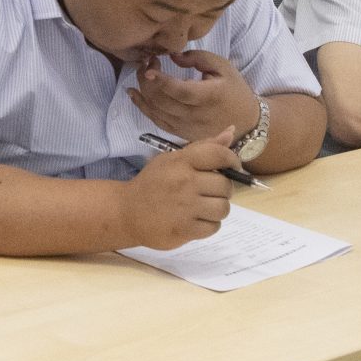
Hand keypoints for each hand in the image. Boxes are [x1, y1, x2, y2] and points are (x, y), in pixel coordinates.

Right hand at [119, 135, 236, 248]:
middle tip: (209, 191)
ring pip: (223, 208)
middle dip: (222, 190)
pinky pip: (214, 227)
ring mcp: (185, 207)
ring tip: (204, 207)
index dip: (233, 161)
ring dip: (217, 209)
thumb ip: (204, 147)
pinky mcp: (184, 229)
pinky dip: (209, 225)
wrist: (126, 212)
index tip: (232, 167)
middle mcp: (185, 182)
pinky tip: (196, 219)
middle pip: (225, 186)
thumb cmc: (153, 183)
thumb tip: (231, 131)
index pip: (219, 155)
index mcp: (182, 162)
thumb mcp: (173, 159)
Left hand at [130, 49, 260, 147]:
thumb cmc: (234, 91)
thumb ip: (198, 58)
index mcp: (208, 96)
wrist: (246, 123)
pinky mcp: (181, 133)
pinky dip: (143, 108)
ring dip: (142, 92)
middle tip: (147, 62)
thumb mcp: (223, 67)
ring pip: (156, 112)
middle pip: (163, 101)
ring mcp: (186, 127)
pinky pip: (158, 121)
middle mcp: (195, 115)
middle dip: (148, 80)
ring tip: (139, 73)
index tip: (148, 66)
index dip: (161, 80)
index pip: (180, 91)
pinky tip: (135, 95)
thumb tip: (172, 55)